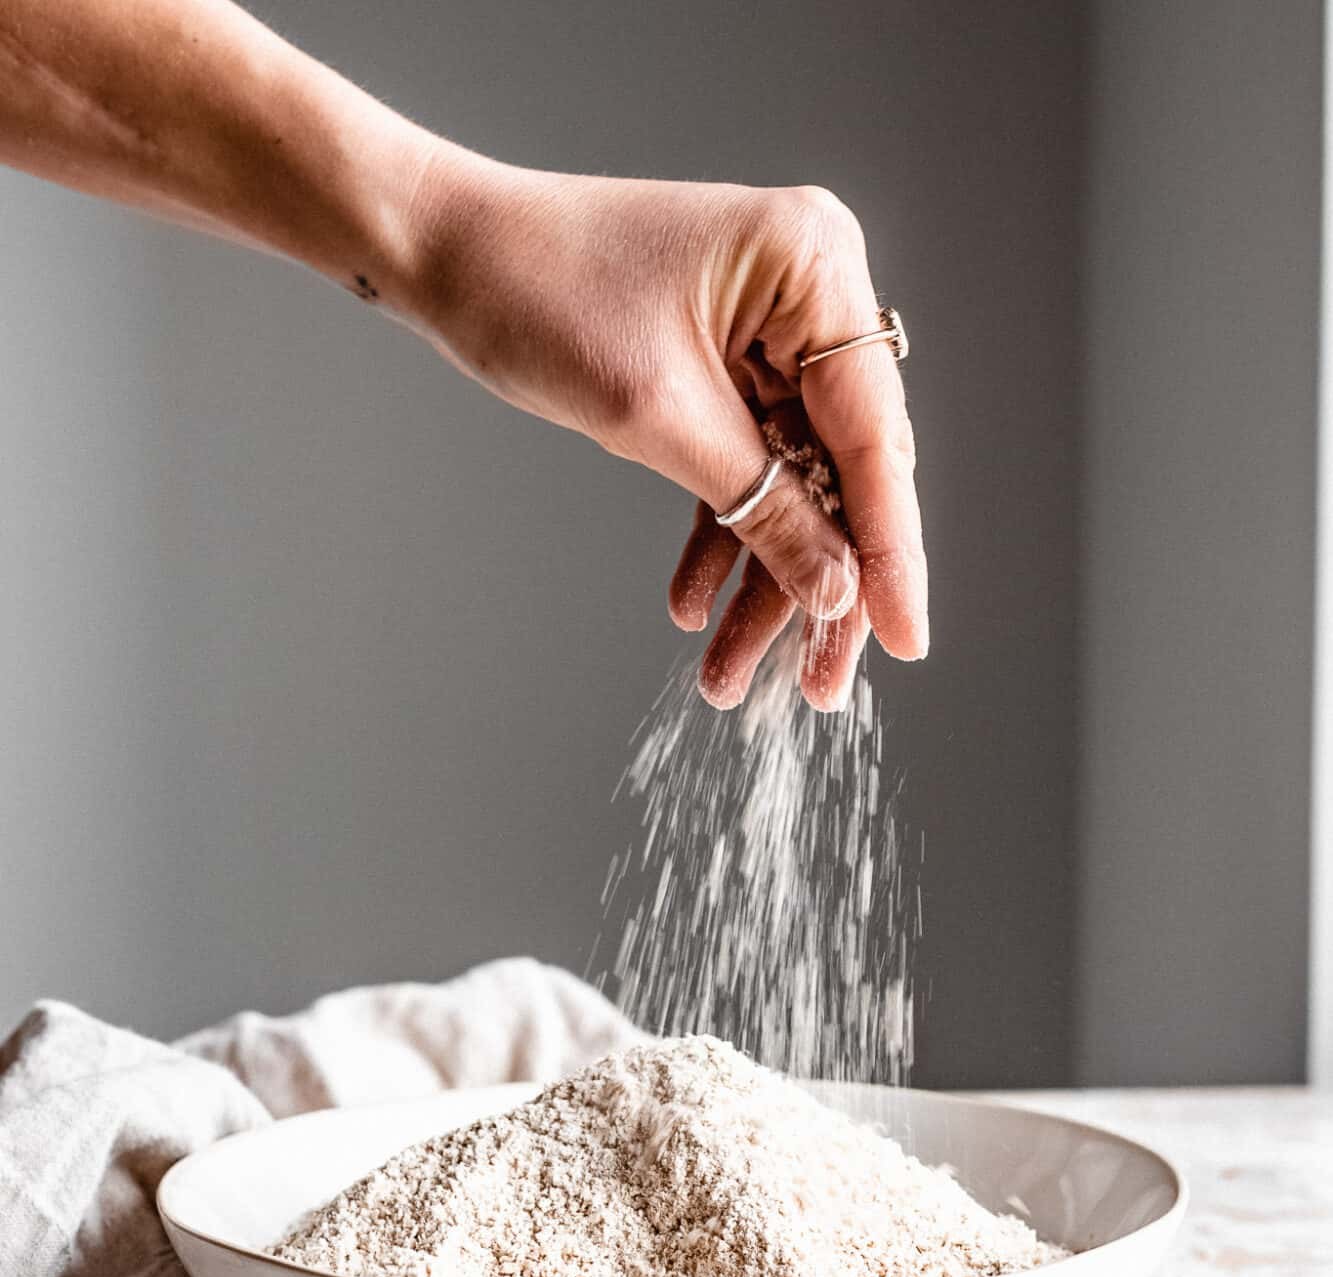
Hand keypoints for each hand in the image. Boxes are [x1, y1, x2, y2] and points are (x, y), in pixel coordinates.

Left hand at [401, 156, 927, 709]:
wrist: (449, 252)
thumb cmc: (540, 294)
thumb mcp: (660, 422)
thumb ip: (762, 509)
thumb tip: (837, 593)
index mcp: (814, 267)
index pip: (875, 439)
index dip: (890, 554)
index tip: (907, 642)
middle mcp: (810, 290)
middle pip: (843, 470)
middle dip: (820, 584)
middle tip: (818, 687)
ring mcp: (772, 326)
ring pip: (794, 483)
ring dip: (763, 580)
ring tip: (728, 675)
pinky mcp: (731, 360)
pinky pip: (748, 466)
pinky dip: (723, 535)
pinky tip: (693, 605)